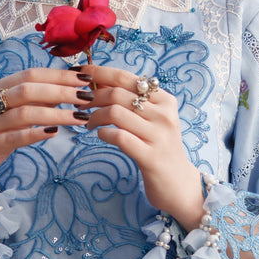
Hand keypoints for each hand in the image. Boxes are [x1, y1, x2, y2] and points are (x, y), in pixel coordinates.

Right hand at [0, 67, 86, 233]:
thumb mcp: (15, 119)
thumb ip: (35, 103)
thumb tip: (67, 90)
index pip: (30, 74)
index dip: (58, 75)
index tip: (85, 78)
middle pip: (28, 89)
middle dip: (61, 91)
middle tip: (87, 97)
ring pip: (24, 113)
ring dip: (56, 114)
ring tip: (79, 118)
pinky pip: (13, 138)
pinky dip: (35, 134)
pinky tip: (54, 133)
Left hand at [76, 65, 204, 230]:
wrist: (179, 185)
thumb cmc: (159, 149)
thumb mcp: (151, 120)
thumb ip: (130, 101)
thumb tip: (98, 81)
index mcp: (165, 100)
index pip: (127, 77)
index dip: (99, 73)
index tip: (80, 73)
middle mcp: (164, 114)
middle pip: (118, 94)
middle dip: (92, 96)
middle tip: (79, 104)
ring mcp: (159, 135)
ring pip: (116, 112)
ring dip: (94, 116)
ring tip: (88, 123)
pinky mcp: (150, 156)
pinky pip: (119, 137)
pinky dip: (103, 134)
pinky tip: (101, 136)